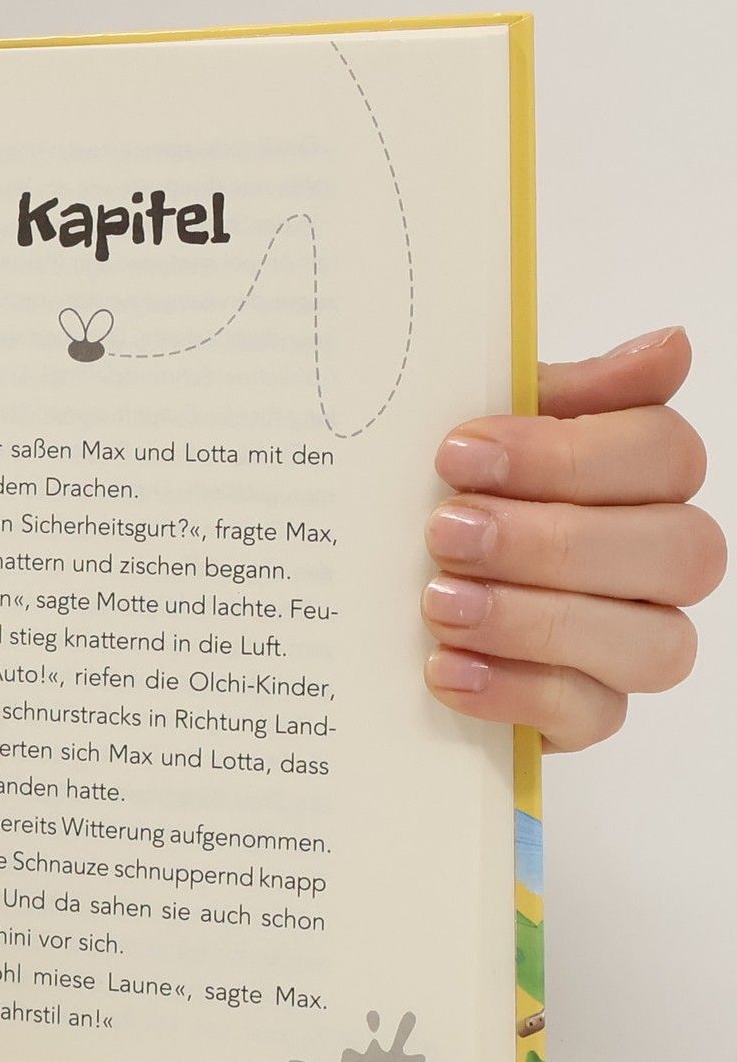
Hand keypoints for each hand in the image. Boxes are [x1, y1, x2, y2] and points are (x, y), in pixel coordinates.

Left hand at [422, 327, 724, 750]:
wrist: (381, 601)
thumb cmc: (445, 496)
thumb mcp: (476, 433)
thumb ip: (553, 392)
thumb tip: (669, 347)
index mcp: (641, 475)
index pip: (664, 453)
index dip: (566, 453)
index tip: (456, 452)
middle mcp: (661, 559)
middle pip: (679, 551)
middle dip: (552, 540)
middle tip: (444, 530)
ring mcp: (635, 642)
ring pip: (655, 642)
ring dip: (538, 620)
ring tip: (439, 602)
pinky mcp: (591, 713)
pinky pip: (591, 714)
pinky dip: (514, 690)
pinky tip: (444, 667)